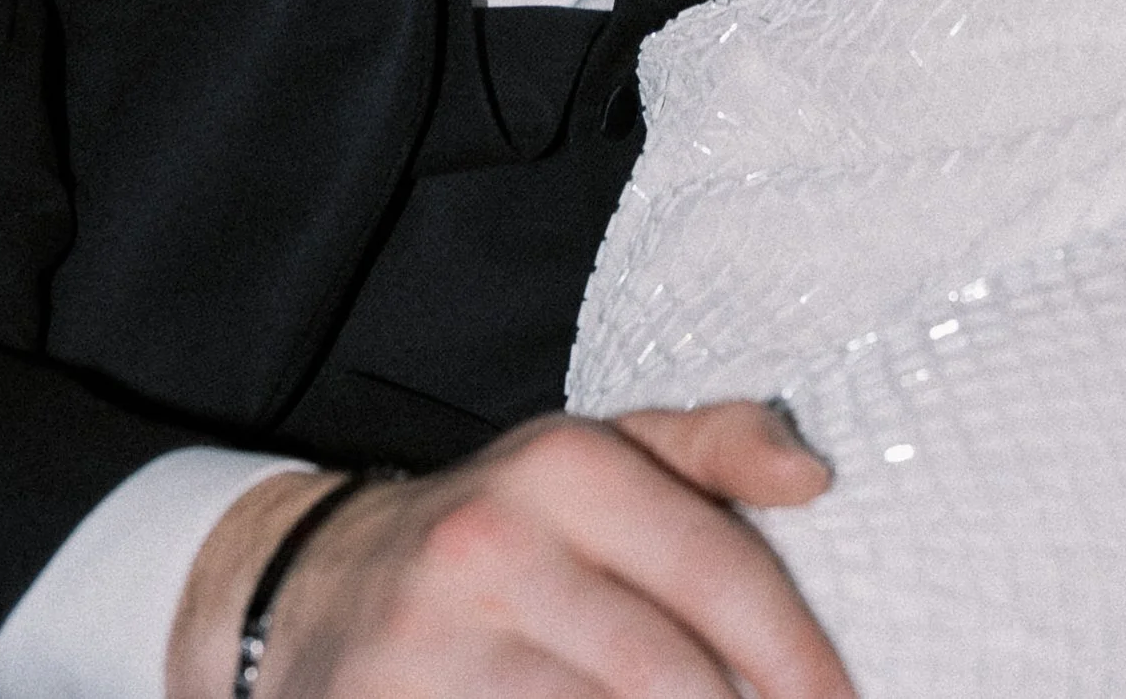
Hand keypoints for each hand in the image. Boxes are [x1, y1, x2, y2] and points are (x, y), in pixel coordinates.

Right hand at [170, 403, 850, 698]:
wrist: (311, 586)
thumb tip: (814, 474)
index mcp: (564, 464)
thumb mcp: (598, 457)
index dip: (798, 657)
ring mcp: (432, 645)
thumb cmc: (499, 531)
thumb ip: (715, 449)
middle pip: (666, 677)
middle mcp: (494, 543)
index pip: (718, 570)